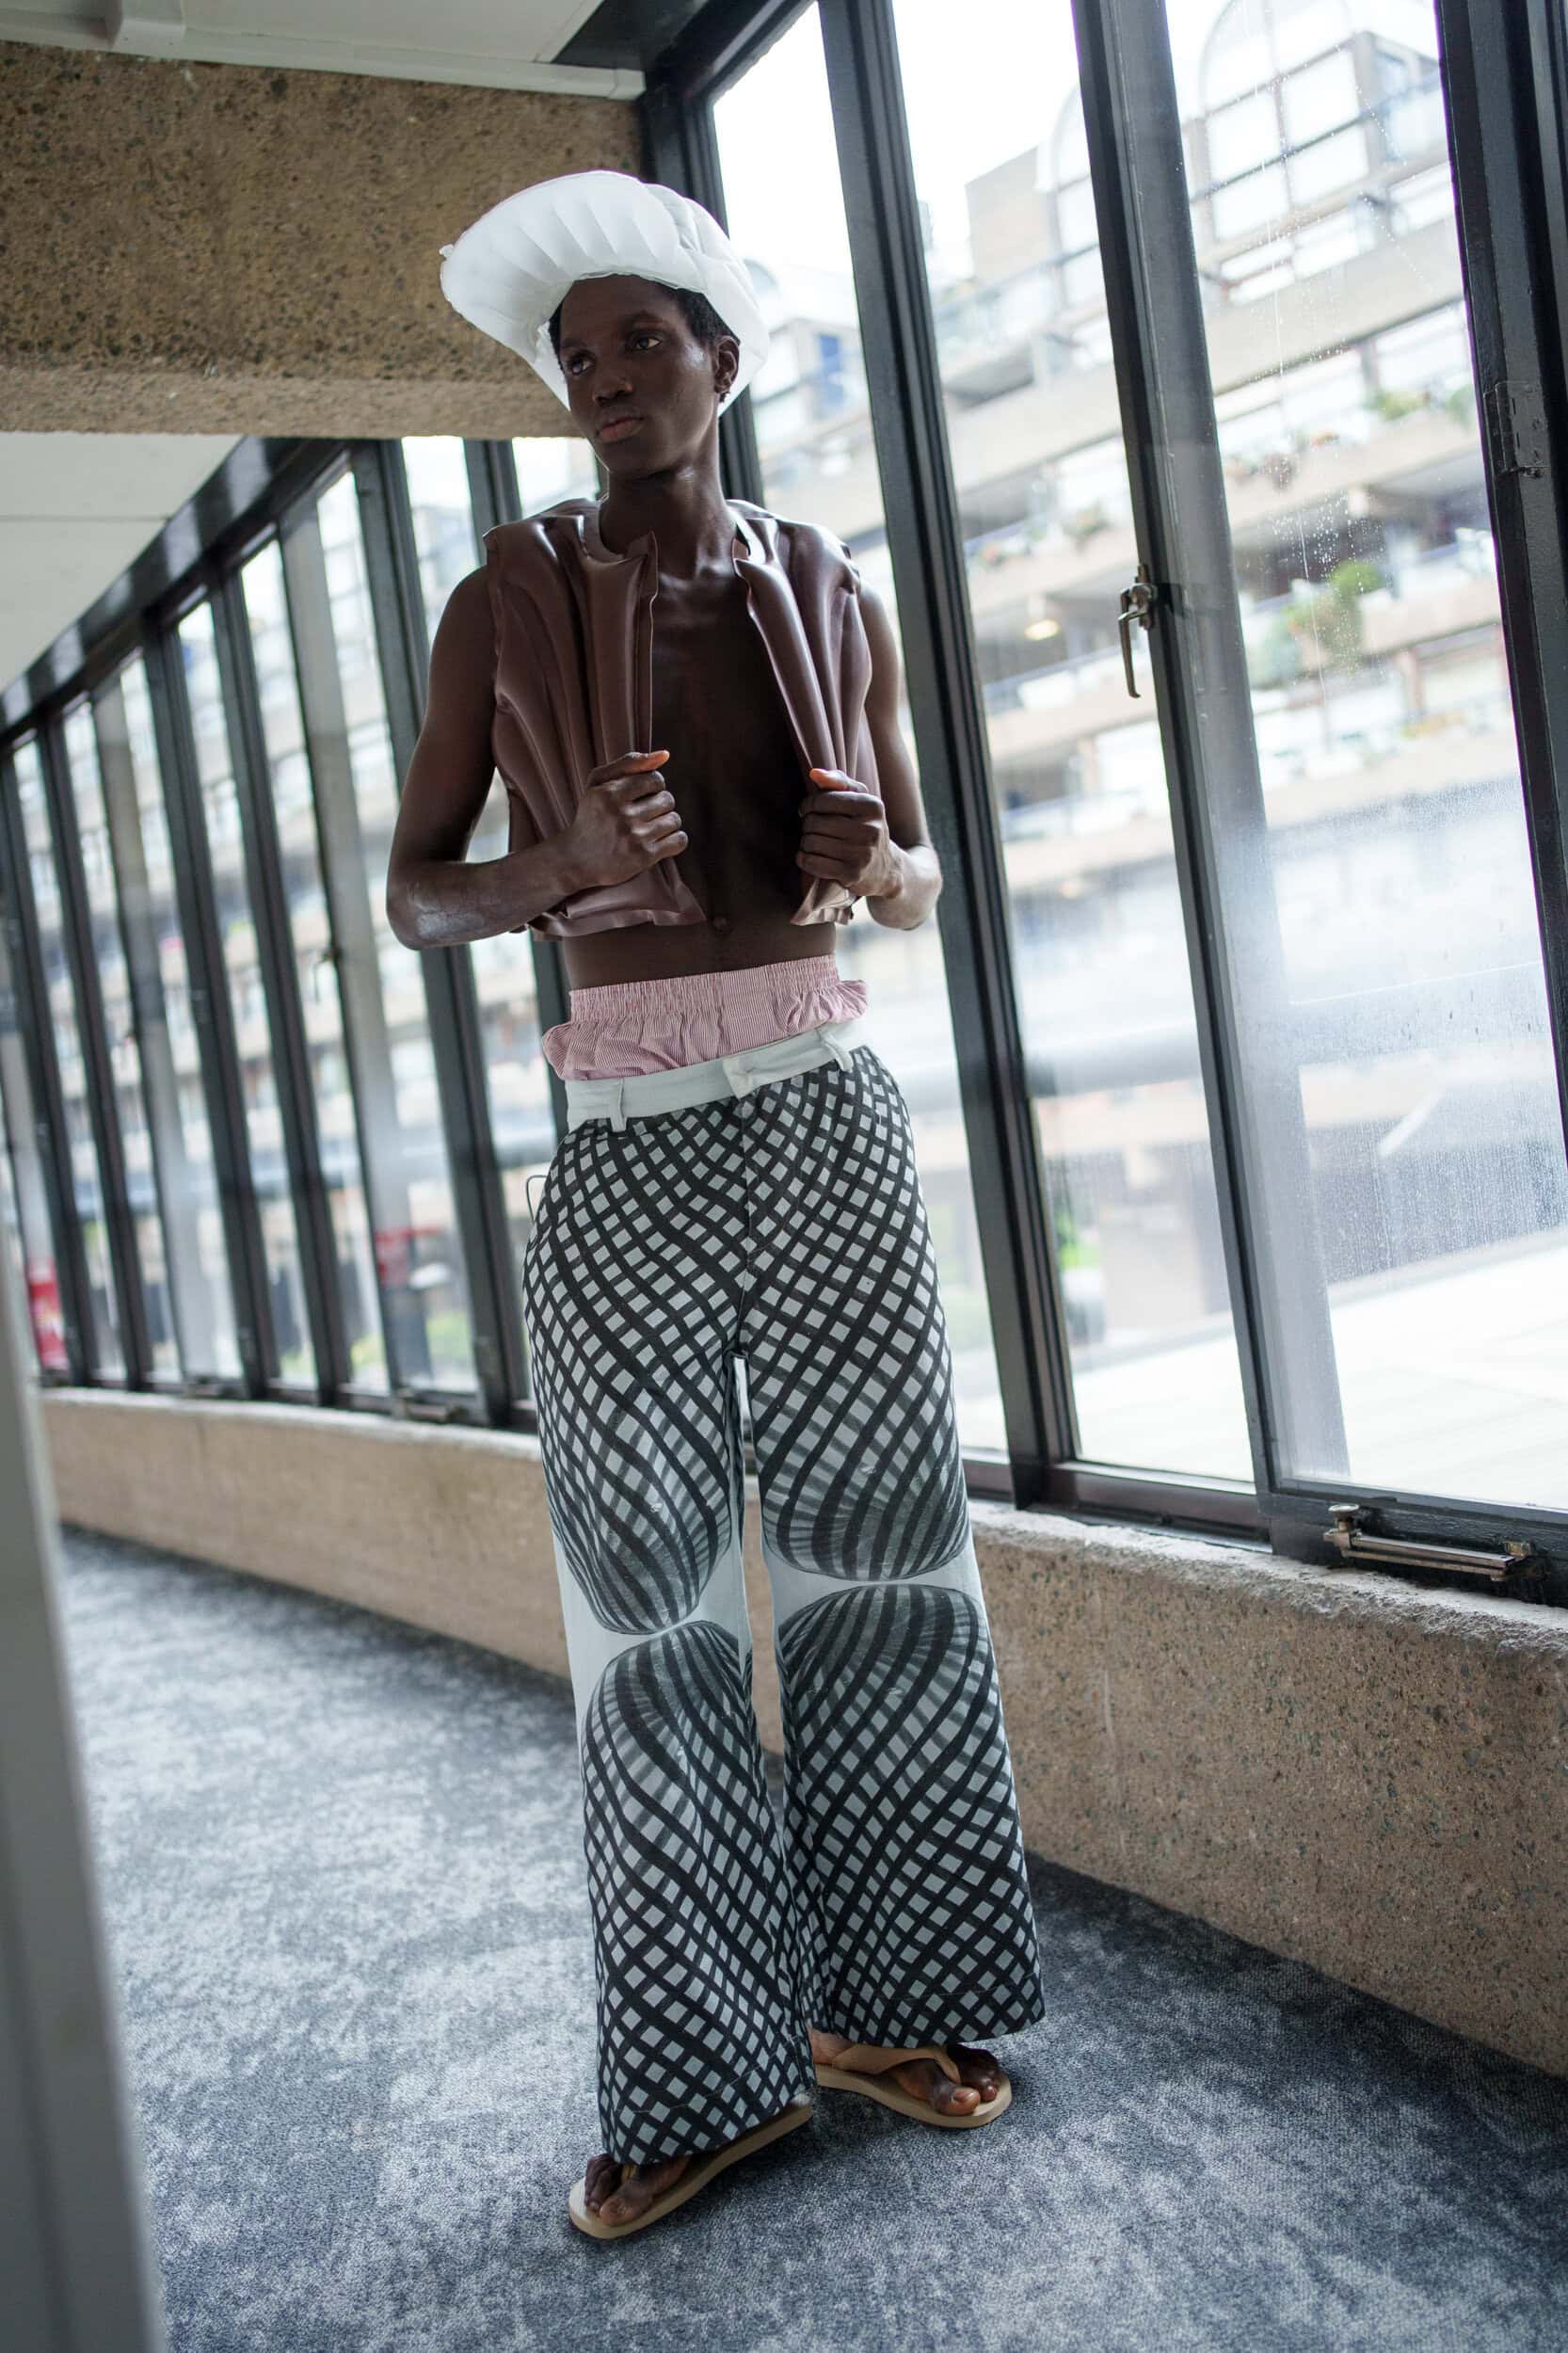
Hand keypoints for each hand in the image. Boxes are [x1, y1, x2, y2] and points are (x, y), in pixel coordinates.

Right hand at [564, 750, 686, 890]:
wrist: (576, 860)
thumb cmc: (591, 816)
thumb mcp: (598, 783)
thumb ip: (629, 763)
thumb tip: (665, 754)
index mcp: (608, 793)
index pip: (655, 779)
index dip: (654, 787)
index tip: (642, 796)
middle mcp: (620, 815)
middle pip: (667, 799)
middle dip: (660, 805)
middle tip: (644, 814)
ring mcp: (633, 837)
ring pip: (674, 820)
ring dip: (667, 823)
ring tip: (650, 828)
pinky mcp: (643, 857)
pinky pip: (679, 840)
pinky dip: (676, 840)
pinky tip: (661, 841)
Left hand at [797, 768, 899, 899]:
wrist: (886, 867)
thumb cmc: (866, 827)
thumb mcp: (860, 800)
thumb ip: (839, 782)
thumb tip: (815, 774)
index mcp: (872, 806)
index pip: (824, 800)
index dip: (808, 804)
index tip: (807, 810)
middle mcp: (870, 829)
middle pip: (815, 822)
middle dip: (807, 825)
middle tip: (812, 829)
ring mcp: (862, 854)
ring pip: (811, 843)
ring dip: (805, 843)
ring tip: (813, 843)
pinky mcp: (852, 874)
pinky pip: (813, 863)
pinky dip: (804, 859)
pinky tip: (808, 857)